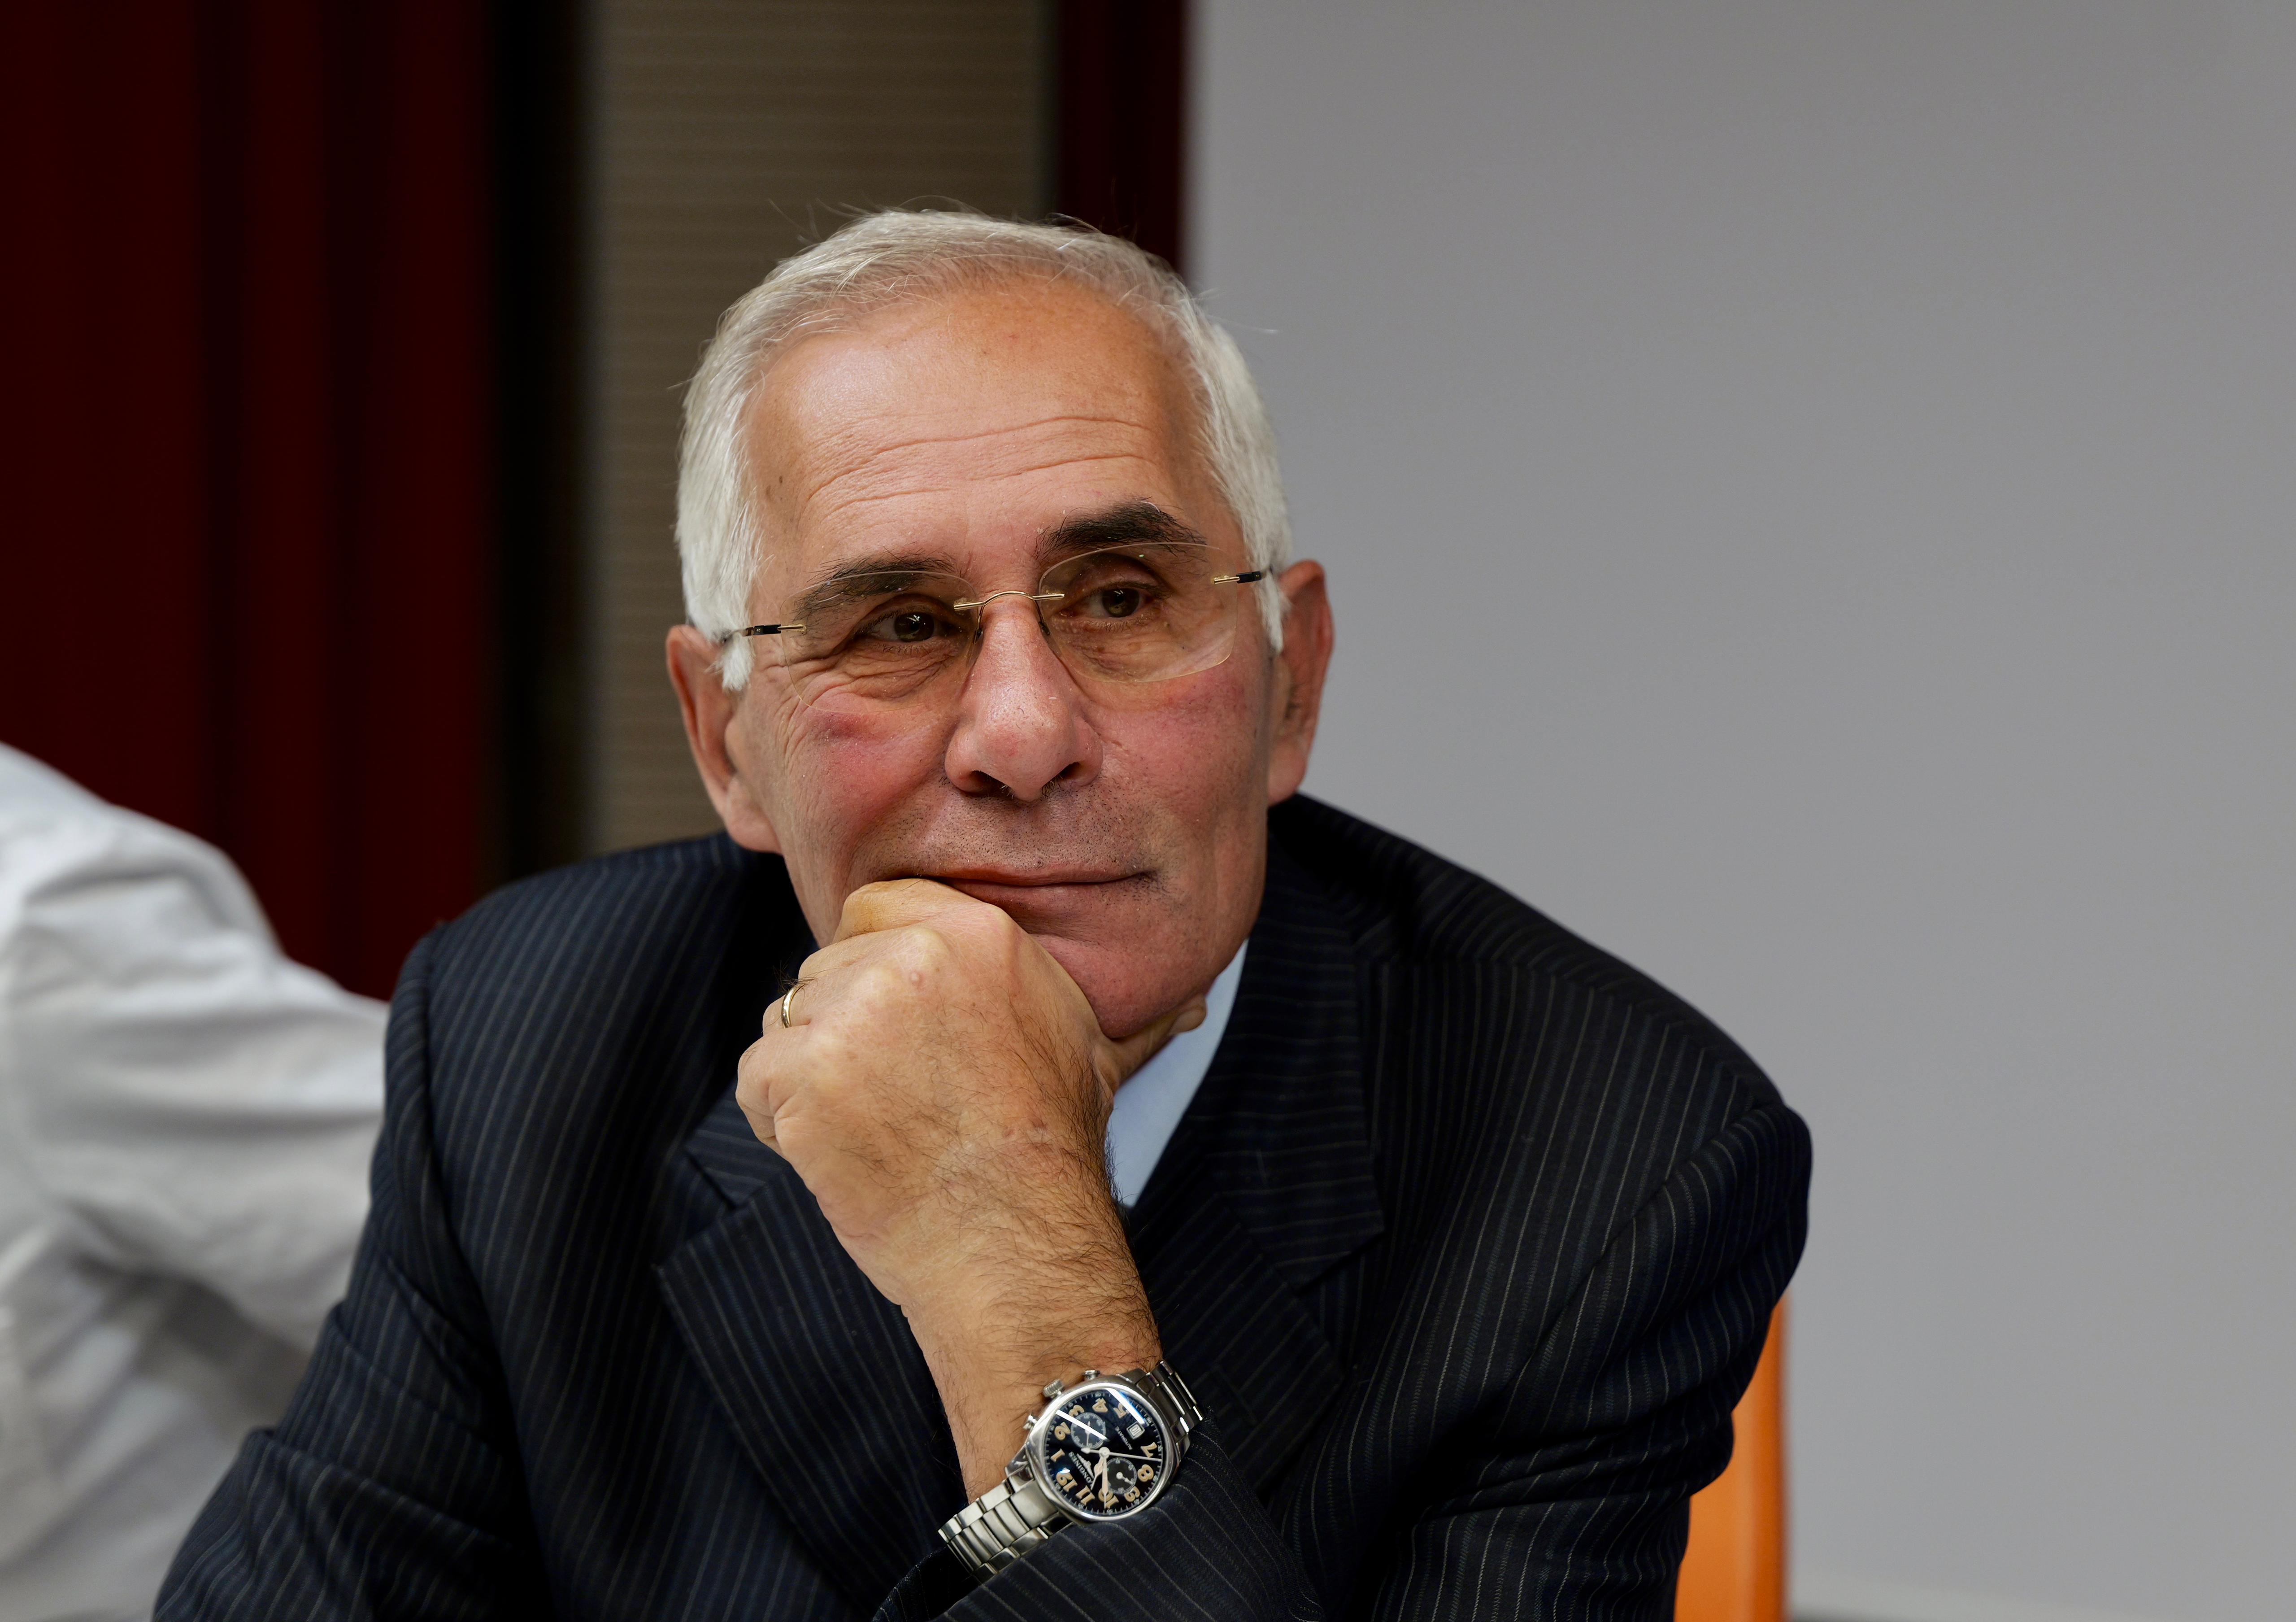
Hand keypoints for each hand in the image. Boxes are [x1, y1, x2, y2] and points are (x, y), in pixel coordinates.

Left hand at [735, 878, 1204, 1492]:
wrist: (1011, 1241)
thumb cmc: (1049, 1151)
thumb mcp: (1094, 1056)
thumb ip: (1123, 1012)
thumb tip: (1192, 1003)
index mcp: (973, 932)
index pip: (875, 906)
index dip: (875, 963)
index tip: (899, 1025)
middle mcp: (907, 957)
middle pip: (827, 966)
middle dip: (846, 1028)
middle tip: (900, 1096)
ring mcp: (847, 1012)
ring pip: (788, 1020)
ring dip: (813, 1075)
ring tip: (877, 1125)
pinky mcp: (799, 1072)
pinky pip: (759, 1079)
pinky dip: (782, 1121)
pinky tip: (843, 1152)